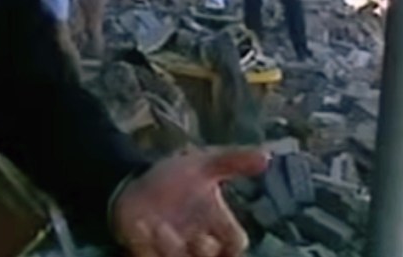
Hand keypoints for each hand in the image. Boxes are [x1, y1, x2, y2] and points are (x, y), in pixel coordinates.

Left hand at [112, 147, 268, 256]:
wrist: (135, 181)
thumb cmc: (175, 178)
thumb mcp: (202, 164)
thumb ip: (233, 161)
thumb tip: (267, 155)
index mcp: (217, 227)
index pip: (235, 243)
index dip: (230, 240)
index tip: (215, 227)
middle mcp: (198, 244)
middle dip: (203, 249)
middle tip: (194, 237)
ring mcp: (172, 250)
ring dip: (171, 248)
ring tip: (158, 227)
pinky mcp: (146, 251)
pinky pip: (147, 256)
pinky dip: (144, 245)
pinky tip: (139, 227)